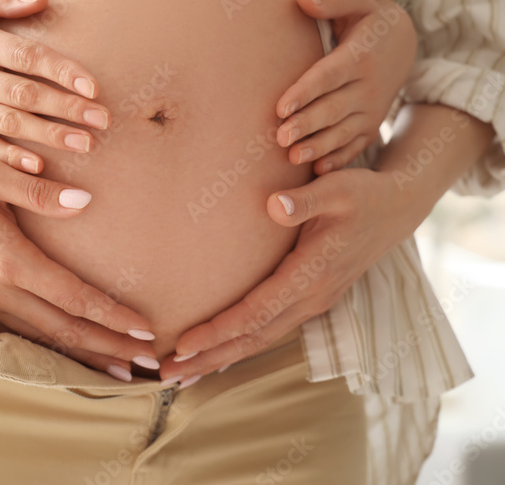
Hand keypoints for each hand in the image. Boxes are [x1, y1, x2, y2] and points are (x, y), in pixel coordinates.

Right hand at [0, 0, 110, 173]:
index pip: (25, 55)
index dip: (62, 71)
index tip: (93, 86)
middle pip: (23, 93)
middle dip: (67, 108)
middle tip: (103, 120)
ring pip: (9, 123)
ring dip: (49, 136)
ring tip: (86, 145)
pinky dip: (10, 158)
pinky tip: (38, 167)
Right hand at [0, 154, 158, 379]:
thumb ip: (38, 190)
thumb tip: (84, 202)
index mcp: (7, 260)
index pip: (72, 298)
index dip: (112, 316)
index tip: (146, 328)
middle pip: (64, 330)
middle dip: (110, 348)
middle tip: (151, 363)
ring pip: (44, 339)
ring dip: (85, 355)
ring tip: (121, 368)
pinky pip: (22, 335)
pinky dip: (53, 348)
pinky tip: (73, 352)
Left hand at [157, 167, 421, 385]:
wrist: (397, 208)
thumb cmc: (363, 194)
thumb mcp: (338, 189)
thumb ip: (305, 199)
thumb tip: (273, 205)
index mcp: (312, 274)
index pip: (256, 311)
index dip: (218, 330)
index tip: (183, 344)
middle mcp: (312, 297)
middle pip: (253, 338)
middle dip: (209, 358)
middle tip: (166, 373)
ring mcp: (313, 302)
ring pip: (261, 340)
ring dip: (220, 358)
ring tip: (180, 372)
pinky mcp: (310, 300)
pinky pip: (270, 330)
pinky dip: (240, 346)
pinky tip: (215, 355)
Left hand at [276, 0, 416, 174]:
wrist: (404, 44)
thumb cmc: (369, 20)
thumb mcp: (358, 2)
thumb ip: (333, 0)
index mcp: (359, 57)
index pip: (328, 76)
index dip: (305, 92)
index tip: (281, 107)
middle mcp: (368, 86)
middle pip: (333, 108)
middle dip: (307, 125)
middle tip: (280, 138)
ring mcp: (371, 109)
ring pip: (343, 131)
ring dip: (318, 146)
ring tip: (293, 158)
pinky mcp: (371, 125)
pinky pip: (356, 145)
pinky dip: (339, 159)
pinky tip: (319, 171)